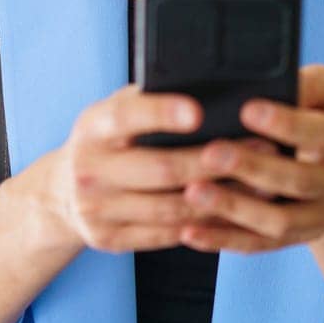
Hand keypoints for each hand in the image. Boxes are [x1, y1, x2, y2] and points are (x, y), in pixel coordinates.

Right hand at [42, 84, 247, 253]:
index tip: (198, 112)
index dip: (161, 113)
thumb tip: (206, 82)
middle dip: (213, 161)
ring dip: (221, 196)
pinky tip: (235, 212)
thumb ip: (147, 98)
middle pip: (160, 168)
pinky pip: (167, 236)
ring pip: (170, 208)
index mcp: (92, 127)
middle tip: (260, 148)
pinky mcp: (110, 240)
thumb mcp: (113, 112)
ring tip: (262, 182)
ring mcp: (97, 210)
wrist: (61, 193)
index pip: (126, 116)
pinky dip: (204, 225)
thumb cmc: (106, 140)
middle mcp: (90, 169)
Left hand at [177, 64, 323, 253]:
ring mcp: (322, 217)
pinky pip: (258, 245)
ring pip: (279, 221)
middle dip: (253, 167)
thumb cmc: (321, 118)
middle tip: (210, 152)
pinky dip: (223, 240)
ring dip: (234, 208)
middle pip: (299, 180)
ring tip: (193, 192)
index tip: (247, 110)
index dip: (287, 124)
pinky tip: (190, 232)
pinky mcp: (296, 240)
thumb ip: (305, 85)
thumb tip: (263, 83)